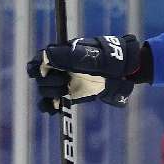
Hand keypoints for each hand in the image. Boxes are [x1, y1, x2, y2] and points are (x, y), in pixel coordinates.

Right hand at [27, 35, 141, 111]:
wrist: (126, 70)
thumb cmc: (109, 58)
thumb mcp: (90, 55)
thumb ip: (69, 56)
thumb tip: (46, 56)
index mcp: (61, 55)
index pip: (39, 61)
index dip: (37, 67)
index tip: (43, 71)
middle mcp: (61, 69)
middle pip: (41, 78)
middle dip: (49, 81)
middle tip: (64, 82)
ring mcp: (66, 82)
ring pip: (45, 91)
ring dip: (50, 93)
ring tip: (65, 91)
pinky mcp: (72, 95)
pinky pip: (53, 103)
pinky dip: (50, 107)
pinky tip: (54, 109)